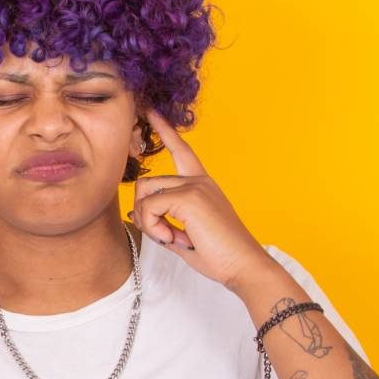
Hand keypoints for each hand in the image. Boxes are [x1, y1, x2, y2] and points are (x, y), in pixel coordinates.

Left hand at [130, 110, 274, 290]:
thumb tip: (134, 212)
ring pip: (144, 194)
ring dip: (148, 221)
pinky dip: (154, 228)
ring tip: (172, 238)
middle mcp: (199, 181)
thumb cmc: (219, 255)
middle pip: (146, 183)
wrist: (244, 266)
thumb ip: (161, 221)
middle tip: (164, 235)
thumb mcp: (183, 235)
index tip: (151, 112)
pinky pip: (149, 208)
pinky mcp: (190, 197)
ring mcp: (195, 186)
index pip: (181, 151)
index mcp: (201, 185)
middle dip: (143, 213)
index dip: (165, 131)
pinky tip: (174, 239)